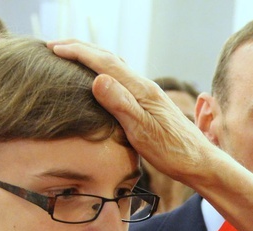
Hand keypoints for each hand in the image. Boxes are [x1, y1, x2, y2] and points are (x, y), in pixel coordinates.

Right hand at [48, 40, 215, 184]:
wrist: (199, 163)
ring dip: (93, 57)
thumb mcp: (143, 131)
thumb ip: (121, 105)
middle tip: (54, 45)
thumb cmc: (173, 152)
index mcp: (141, 90)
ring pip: (117, 67)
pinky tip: (104, 80)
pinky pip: (123, 79)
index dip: (77, 53)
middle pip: (109, 59)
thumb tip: (97, 78)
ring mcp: (149, 95)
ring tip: (73, 56)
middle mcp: (145, 87)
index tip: (53, 47)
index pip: (104, 63)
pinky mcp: (151, 105)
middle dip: (81, 49)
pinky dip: (106, 71)